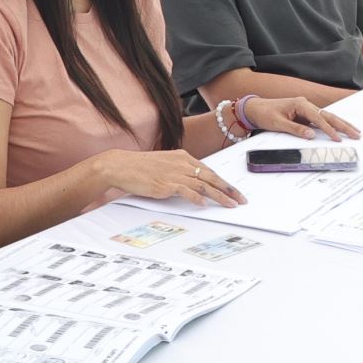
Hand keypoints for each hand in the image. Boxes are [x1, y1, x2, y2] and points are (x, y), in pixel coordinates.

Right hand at [105, 149, 243, 207]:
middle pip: (212, 177)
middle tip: (241, 199)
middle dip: (229, 189)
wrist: (121, 165)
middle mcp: (182, 163)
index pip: (209, 170)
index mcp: (183, 157)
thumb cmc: (141, 167)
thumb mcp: (165, 165)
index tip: (234, 191)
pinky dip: (197, 198)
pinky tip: (205, 204)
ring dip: (219, 196)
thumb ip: (180, 171)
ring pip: (203, 185)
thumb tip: (194, 185)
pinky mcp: (165, 184)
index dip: (224, 182)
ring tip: (230, 205)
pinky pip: (186, 191)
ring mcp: (174, 173)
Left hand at [245, 96, 360, 141]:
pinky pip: (321, 120)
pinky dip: (332, 125)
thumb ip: (295, 129)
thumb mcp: (278, 124)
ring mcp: (306, 109)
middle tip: (356, 134)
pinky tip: (341, 130)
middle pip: (328, 115)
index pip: (318, 118)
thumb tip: (311, 135)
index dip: (329, 129)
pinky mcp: (305, 115)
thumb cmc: (265, 114)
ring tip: (355, 131)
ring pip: (327, 117)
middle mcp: (306, 104)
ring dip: (341, 124)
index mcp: (300, 104)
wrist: (255, 109)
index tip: (337, 138)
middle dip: (343, 125)